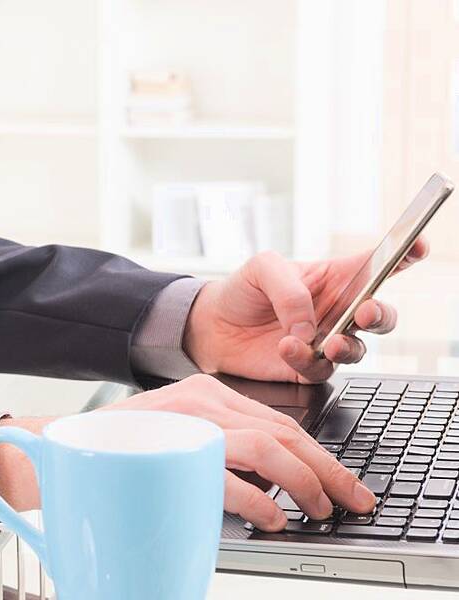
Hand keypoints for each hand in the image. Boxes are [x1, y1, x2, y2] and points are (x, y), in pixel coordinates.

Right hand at [0, 375, 377, 531]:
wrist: (52, 450)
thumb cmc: (112, 452)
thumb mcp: (172, 439)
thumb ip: (214, 450)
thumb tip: (269, 486)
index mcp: (206, 393)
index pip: (279, 421)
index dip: (319, 455)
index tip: (342, 484)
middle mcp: (202, 399)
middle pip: (286, 431)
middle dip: (328, 470)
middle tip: (351, 500)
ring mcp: (187, 420)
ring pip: (270, 446)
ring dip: (305, 483)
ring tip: (318, 511)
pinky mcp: (171, 445)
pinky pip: (231, 472)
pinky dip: (261, 499)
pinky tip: (272, 517)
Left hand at [184, 241, 428, 382]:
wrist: (211, 325)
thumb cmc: (243, 290)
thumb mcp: (262, 269)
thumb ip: (289, 289)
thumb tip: (308, 326)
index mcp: (337, 278)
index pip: (379, 265)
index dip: (405, 254)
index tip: (417, 246)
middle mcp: (338, 311)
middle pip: (380, 315)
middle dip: (381, 315)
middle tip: (364, 313)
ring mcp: (326, 341)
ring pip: (358, 350)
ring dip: (345, 346)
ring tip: (325, 342)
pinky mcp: (307, 368)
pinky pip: (319, 369)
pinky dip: (304, 359)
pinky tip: (287, 346)